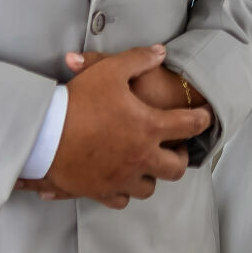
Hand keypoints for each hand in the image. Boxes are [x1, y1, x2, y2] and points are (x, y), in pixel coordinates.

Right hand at [42, 45, 211, 207]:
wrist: (44, 135)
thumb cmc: (80, 101)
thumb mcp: (111, 70)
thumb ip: (139, 59)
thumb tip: (161, 52)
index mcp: (149, 128)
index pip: (189, 125)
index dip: (203, 119)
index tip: (207, 117)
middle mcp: (141, 158)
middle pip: (174, 168)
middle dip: (180, 158)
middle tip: (175, 149)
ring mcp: (121, 178)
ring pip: (149, 188)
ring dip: (152, 176)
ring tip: (147, 164)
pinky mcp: (101, 191)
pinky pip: (121, 200)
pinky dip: (124, 191)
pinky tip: (121, 180)